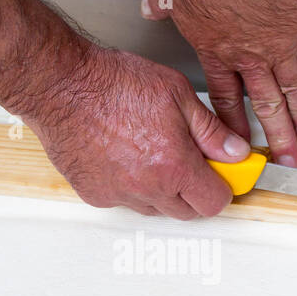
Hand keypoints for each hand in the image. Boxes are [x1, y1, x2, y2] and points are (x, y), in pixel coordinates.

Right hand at [28, 47, 249, 218]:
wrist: (61, 86)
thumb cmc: (112, 83)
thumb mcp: (176, 93)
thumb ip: (210, 129)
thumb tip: (235, 152)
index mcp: (174, 165)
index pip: (214, 202)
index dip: (221, 187)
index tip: (220, 174)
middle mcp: (148, 188)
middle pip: (187, 212)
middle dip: (194, 191)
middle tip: (188, 160)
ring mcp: (119, 195)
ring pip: (155, 209)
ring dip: (162, 191)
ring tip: (151, 153)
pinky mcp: (95, 195)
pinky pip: (124, 202)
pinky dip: (131, 188)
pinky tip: (125, 158)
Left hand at [141, 0, 296, 168]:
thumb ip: (162, 2)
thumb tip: (150, 6)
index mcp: (217, 51)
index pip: (226, 98)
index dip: (234, 124)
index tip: (240, 142)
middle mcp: (250, 56)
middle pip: (265, 106)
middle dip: (276, 137)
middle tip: (285, 160)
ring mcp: (280, 44)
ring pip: (295, 89)